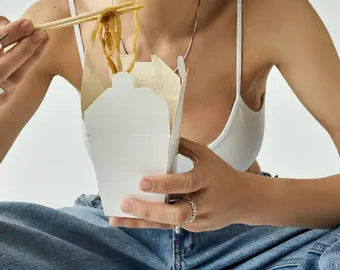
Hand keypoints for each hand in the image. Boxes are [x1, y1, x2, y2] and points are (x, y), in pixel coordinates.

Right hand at [0, 16, 48, 108]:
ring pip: (11, 78)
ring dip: (30, 56)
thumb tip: (22, 26)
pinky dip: (30, 64)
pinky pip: (18, 82)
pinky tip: (38, 50)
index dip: (6, 35)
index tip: (26, 24)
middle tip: (37, 33)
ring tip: (42, 38)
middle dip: (21, 49)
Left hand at [109, 137, 253, 230]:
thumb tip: (161, 132)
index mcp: (206, 179)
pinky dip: (149, 223)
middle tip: (126, 203)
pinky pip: (169, 226)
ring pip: (167, 224)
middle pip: (175, 213)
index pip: (184, 183)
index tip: (143, 182)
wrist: (245, 200)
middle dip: (149, 210)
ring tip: (117, 218)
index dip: (164, 184)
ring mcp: (198, 219)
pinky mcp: (194, 228)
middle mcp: (202, 202)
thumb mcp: (205, 154)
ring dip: (141, 222)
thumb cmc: (220, 172)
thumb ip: (183, 145)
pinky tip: (129, 220)